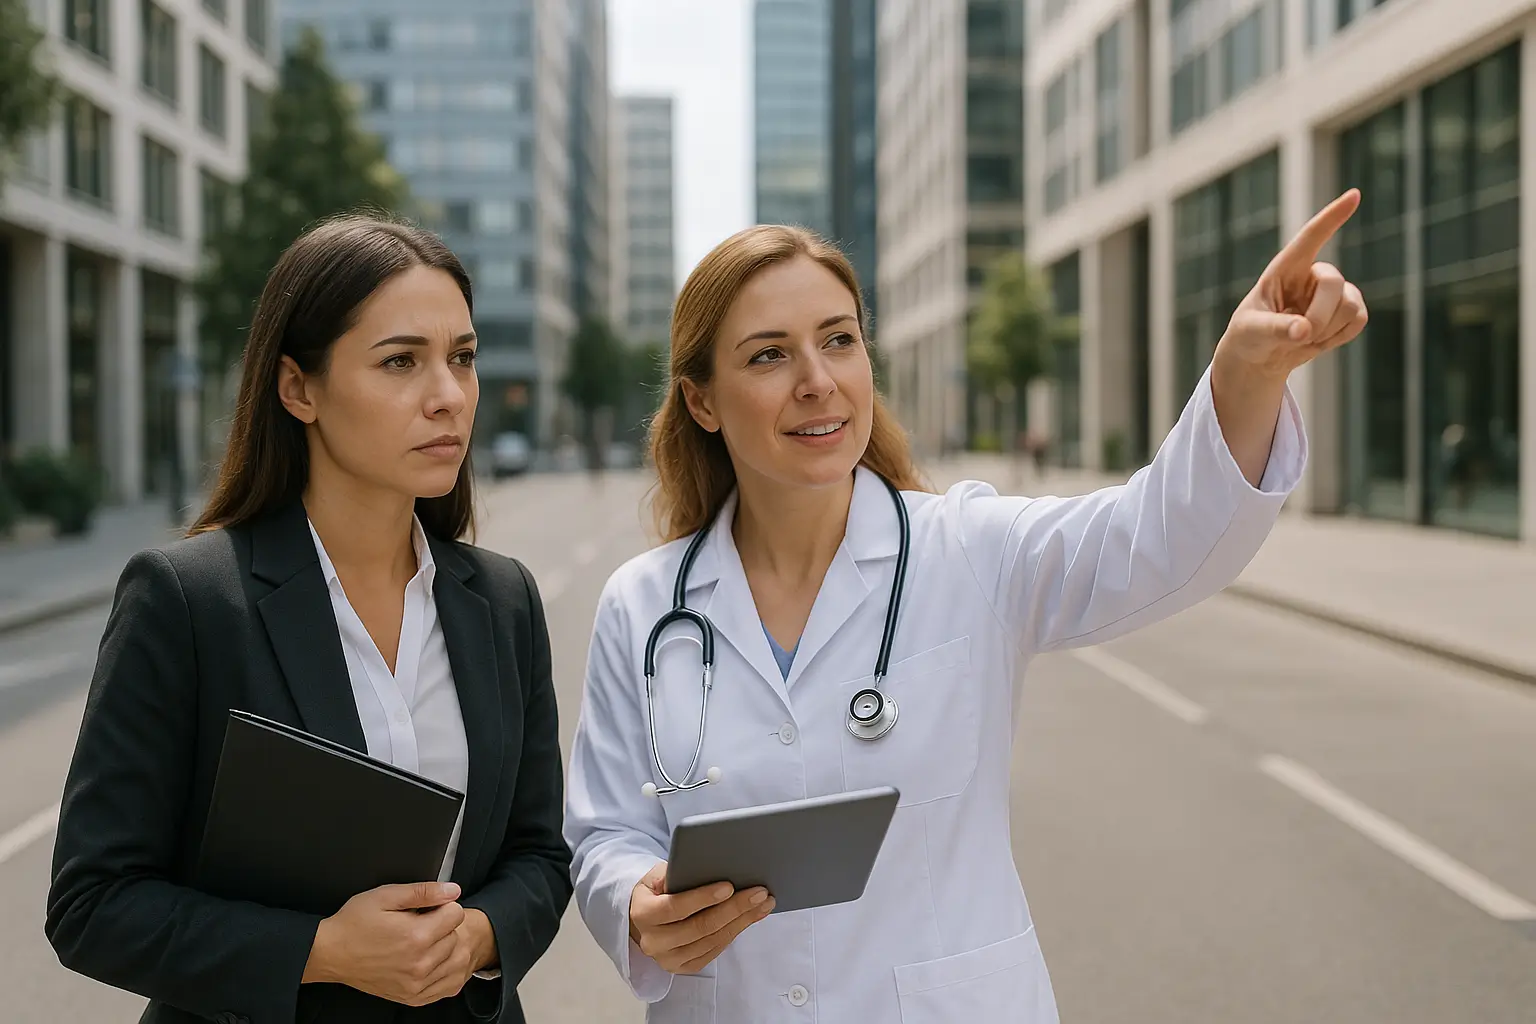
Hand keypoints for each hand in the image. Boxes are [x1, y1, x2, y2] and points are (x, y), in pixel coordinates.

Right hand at [302, 881, 477, 1005]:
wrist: (331, 953)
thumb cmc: (355, 923)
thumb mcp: (386, 896)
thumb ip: (424, 891)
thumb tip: (453, 890)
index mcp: (416, 936)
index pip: (457, 914)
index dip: (442, 906)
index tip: (428, 909)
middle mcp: (420, 963)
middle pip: (456, 937)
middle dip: (443, 927)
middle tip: (421, 924)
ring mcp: (417, 984)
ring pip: (455, 961)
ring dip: (444, 949)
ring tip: (422, 942)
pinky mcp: (413, 997)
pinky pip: (448, 985)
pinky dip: (444, 972)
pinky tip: (428, 962)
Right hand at [628, 862, 774, 974]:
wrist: (644, 919)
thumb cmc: (655, 891)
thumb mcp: (656, 875)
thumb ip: (675, 873)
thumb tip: (706, 868)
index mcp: (643, 914)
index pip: (675, 907)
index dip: (703, 897)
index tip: (729, 886)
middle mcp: (654, 942)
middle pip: (700, 927)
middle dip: (734, 908)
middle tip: (759, 892)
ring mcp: (669, 959)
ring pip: (712, 940)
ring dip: (742, 921)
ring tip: (763, 903)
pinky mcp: (684, 967)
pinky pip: (715, 950)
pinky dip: (735, 932)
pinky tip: (750, 917)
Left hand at [1215, 188, 1368, 382]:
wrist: (1259, 359)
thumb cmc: (1249, 336)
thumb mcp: (1252, 331)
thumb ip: (1275, 329)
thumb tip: (1304, 330)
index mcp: (1285, 269)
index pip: (1310, 238)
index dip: (1331, 216)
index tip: (1354, 195)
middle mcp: (1312, 274)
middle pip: (1334, 283)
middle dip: (1319, 315)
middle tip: (1298, 336)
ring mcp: (1332, 292)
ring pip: (1350, 305)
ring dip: (1328, 329)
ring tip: (1302, 338)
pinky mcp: (1347, 311)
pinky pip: (1358, 320)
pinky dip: (1339, 337)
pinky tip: (1318, 341)